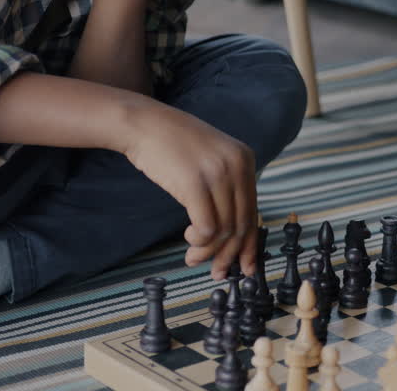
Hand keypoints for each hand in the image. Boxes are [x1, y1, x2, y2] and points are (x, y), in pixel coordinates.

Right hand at [121, 100, 258, 278]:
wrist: (143, 124)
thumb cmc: (172, 146)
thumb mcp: (211, 158)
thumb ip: (226, 185)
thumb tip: (232, 231)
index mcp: (245, 159)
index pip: (254, 211)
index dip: (249, 244)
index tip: (244, 266)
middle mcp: (237, 165)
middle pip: (242, 224)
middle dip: (230, 254)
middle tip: (217, 272)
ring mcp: (217, 173)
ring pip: (225, 229)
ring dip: (209, 251)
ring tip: (193, 258)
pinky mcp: (195, 184)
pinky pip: (207, 227)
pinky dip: (199, 241)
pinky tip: (189, 239)